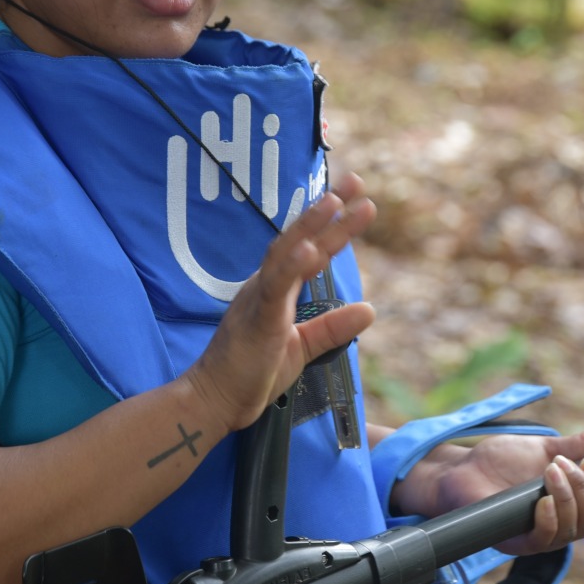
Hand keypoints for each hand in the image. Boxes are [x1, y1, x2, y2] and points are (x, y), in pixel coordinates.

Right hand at [185, 173, 376, 432]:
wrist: (214, 402)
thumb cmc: (252, 374)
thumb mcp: (303, 348)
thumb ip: (333, 327)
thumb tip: (369, 308)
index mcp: (277, 289)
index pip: (308, 248)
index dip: (333, 223)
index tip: (357, 197)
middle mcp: (266, 285)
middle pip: (299, 239)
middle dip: (327, 210)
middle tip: (357, 181)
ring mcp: (258, 299)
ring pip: (285, 254)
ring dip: (309, 227)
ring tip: (335, 201)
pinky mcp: (255, 320)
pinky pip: (274, 288)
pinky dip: (291, 267)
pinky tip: (309, 249)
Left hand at [396, 427, 583, 555]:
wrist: (463, 467)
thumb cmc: (501, 461)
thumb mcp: (544, 448)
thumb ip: (577, 445)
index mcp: (570, 507)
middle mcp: (559, 526)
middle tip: (564, 463)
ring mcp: (538, 536)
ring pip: (572, 531)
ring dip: (568, 497)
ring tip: (550, 470)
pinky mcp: (515, 542)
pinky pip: (543, 541)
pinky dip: (550, 519)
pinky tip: (544, 499)